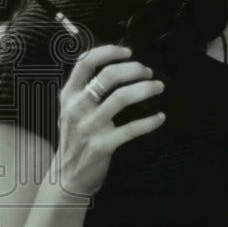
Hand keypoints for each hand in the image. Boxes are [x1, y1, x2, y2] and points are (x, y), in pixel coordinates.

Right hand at [53, 44, 164, 197]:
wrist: (67, 175)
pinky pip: (131, 129)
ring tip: (158, 87)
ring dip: (146, 89)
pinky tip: (160, 117)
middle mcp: (77, 108)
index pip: (85, 62)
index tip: (128, 51)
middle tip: (148, 72)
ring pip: (121, 98)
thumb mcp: (71, 108)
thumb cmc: (76, 136)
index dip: (108, 51)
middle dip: (134, 69)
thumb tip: (118, 64)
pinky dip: (149, 121)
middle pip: (108, 76)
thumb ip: (86, 87)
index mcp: (69, 95)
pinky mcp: (101, 145)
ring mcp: (88, 127)